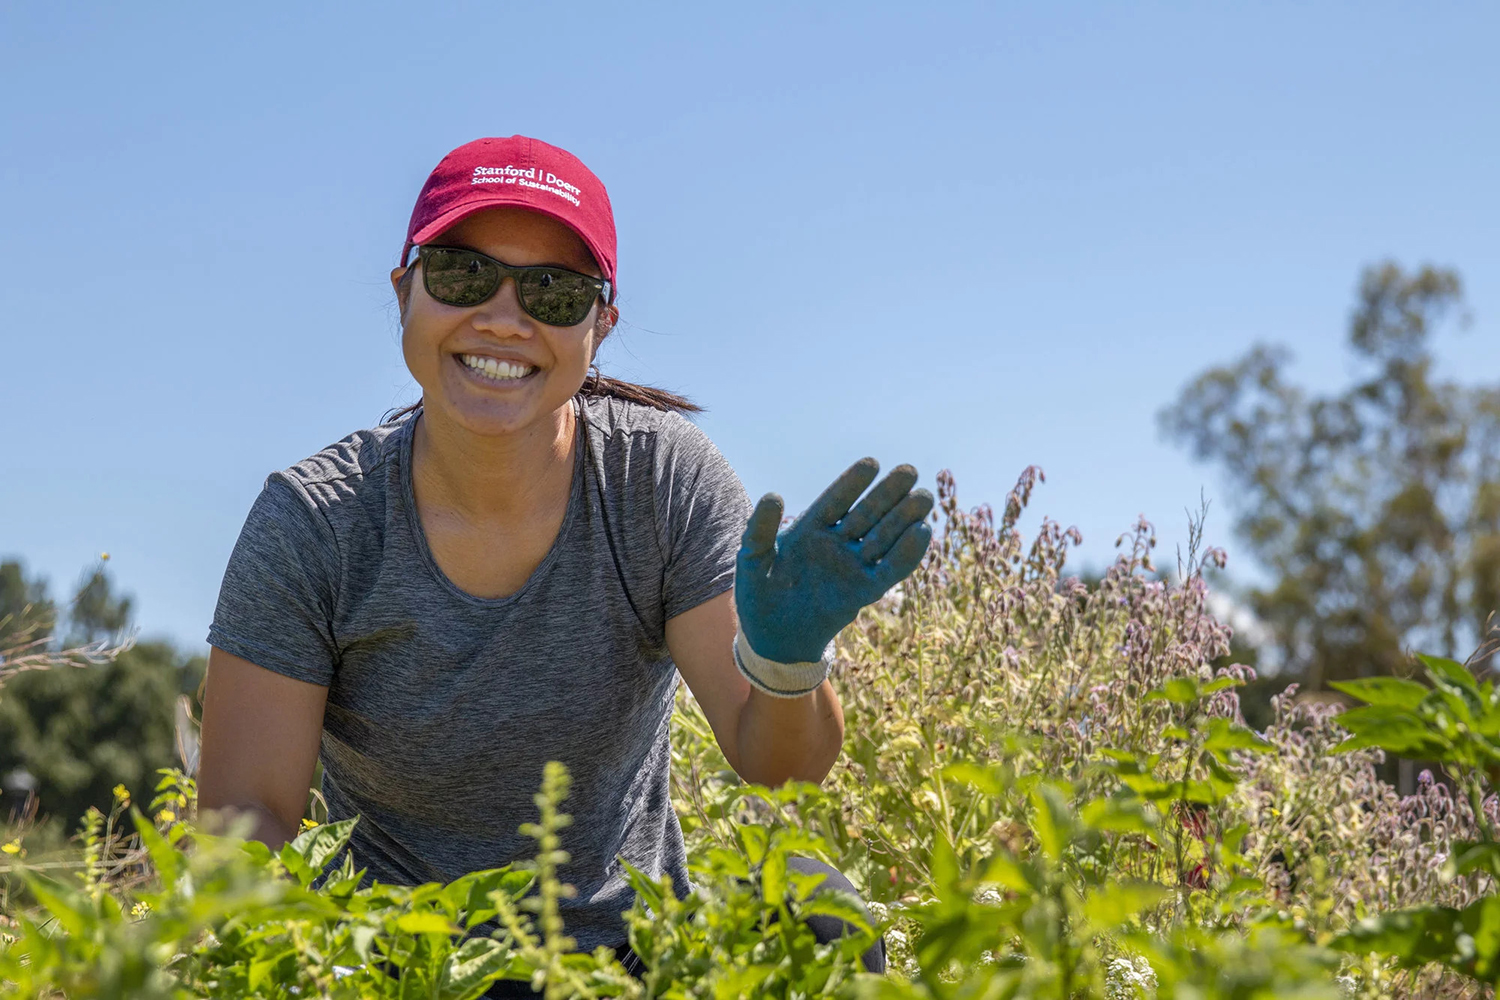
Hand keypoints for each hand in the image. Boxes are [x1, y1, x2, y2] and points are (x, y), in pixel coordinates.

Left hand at [735, 457, 934, 664]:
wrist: (771, 639)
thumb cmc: (758, 594)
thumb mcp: (752, 558)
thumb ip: (761, 528)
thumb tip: (772, 495)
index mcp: (809, 529)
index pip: (835, 500)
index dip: (852, 483)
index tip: (872, 463)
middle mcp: (835, 543)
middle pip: (867, 513)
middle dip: (888, 493)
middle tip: (910, 471)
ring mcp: (851, 566)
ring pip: (883, 537)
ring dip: (904, 518)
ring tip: (924, 497)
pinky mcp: (863, 592)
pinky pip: (889, 571)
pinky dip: (906, 554)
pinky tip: (923, 533)